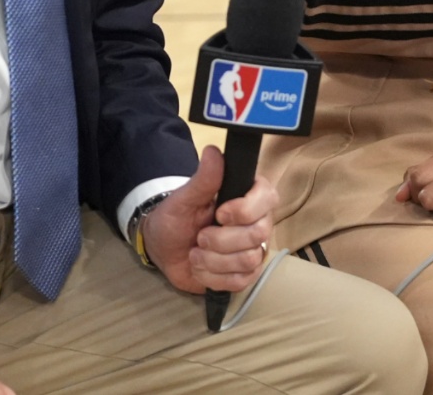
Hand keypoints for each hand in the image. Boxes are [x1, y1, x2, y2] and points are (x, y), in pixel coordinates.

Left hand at [141, 146, 274, 294]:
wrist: (164, 249)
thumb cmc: (175, 219)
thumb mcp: (184, 198)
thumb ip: (203, 179)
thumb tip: (213, 151)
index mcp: (249, 196)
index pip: (268, 198)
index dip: (245, 210)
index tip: (219, 213)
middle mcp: (258, 222)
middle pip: (257, 234)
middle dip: (220, 240)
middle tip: (200, 237)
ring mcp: (254, 250)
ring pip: (248, 260)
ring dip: (213, 260)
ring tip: (196, 253)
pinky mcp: (245, 274)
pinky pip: (241, 281)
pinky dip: (214, 277)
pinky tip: (202, 268)